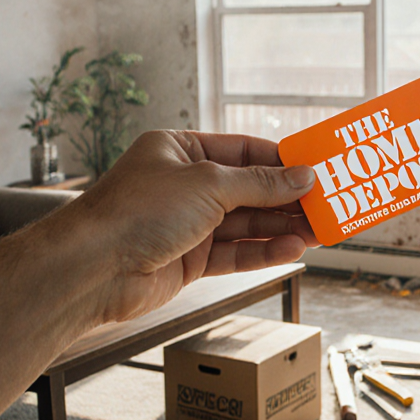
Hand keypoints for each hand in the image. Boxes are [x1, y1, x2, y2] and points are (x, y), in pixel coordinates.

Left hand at [64, 130, 317, 323]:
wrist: (93, 268)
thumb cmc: (136, 211)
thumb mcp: (208, 184)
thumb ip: (259, 183)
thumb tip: (302, 176)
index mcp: (179, 150)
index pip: (242, 150)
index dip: (282, 161)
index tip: (317, 170)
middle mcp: (183, 185)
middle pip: (248, 190)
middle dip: (287, 199)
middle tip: (326, 205)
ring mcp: (186, 225)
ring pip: (245, 224)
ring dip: (281, 228)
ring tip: (319, 231)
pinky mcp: (188, 261)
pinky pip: (234, 253)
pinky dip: (263, 252)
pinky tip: (291, 249)